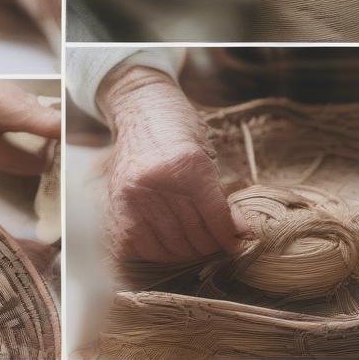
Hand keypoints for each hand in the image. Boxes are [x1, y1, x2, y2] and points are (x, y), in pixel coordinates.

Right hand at [99, 66, 246, 262]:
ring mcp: (135, 194)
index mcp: (189, 166)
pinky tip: (165, 242)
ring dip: (186, 251)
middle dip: (209, 245)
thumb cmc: (180, 130)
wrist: (142, 108)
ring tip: (193, 241)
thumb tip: (241, 235)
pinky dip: (155, 251)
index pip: (216, 219)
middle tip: (214, 241)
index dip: (230, 237)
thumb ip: (220, 197)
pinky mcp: (117, 204)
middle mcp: (159, 181)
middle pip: (195, 237)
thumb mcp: (207, 155)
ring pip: (170, 247)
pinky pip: (139, 246)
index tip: (237, 244)